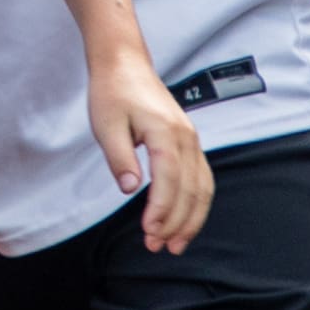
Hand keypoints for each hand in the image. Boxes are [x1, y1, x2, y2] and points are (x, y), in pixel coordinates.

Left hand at [92, 44, 213, 251]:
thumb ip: (120, 158)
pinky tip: (184, 220)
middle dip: (177, 222)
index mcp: (166, 132)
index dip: (162, 210)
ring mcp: (191, 139)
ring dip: (191, 218)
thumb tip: (131, 190)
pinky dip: (196, 203)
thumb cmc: (112, 92)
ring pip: (203, 187)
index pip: (170, 180)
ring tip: (175, 244)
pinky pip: (202, 178)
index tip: (149, 232)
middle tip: (157, 246)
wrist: (124, 63)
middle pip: (192, 189)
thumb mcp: (106, 125)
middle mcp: (186, 137)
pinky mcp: (189, 142)